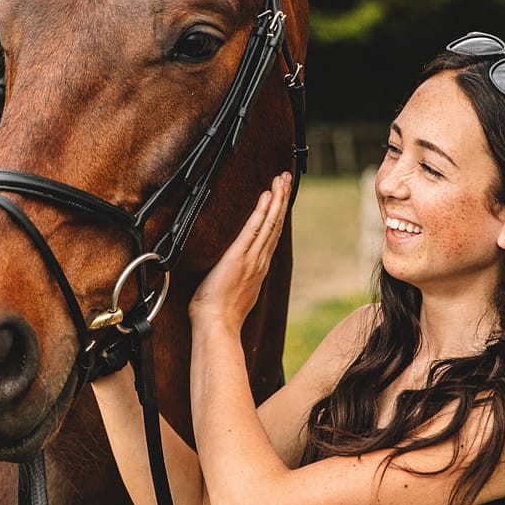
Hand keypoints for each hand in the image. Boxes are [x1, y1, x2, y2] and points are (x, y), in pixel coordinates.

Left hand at [188, 173, 290, 334]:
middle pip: (276, 225)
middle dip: (282, 200)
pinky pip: (254, 230)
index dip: (277, 214)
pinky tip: (267, 197)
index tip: (281, 197)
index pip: (271, 235)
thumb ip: (236, 278)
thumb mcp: (231, 291)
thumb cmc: (218, 314)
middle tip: (287, 179)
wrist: (217, 326)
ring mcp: (252, 259)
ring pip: (270, 224)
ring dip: (277, 200)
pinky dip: (262, 212)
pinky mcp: (239, 257)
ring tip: (281, 180)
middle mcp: (260, 262)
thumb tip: (230, 273)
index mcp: (258, 269)